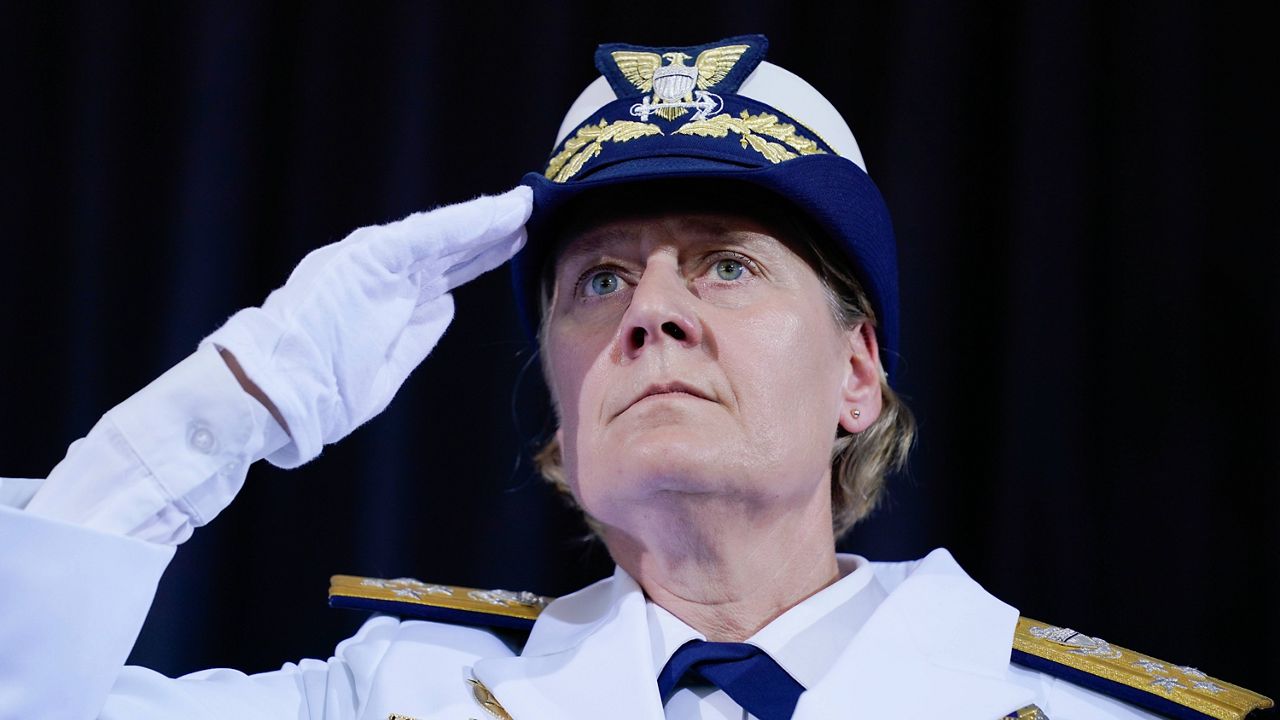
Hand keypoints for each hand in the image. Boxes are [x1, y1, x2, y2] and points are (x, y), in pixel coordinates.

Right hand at [203, 186, 531, 466]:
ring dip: (486, 221)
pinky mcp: (365, 257)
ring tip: (523, 206)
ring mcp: (372, 261)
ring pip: (444, 236)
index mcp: (387, 299)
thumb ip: (416, 335)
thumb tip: (445, 304)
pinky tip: (497, 212)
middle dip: (492, 233)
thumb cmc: (321, 392)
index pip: (444, 270)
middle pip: (451, 249)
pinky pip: (426, 235)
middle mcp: (382, 273)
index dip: (482, 254)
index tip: (519, 242)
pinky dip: (463, 223)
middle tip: (531, 214)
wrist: (273, 396)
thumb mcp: (385, 369)